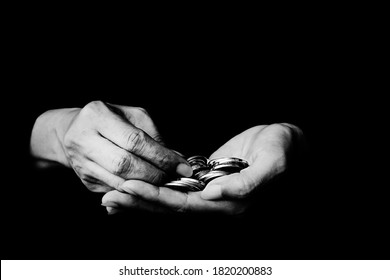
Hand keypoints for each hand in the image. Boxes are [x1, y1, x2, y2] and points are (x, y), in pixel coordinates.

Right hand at [30, 101, 191, 191]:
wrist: (73, 131)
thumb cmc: (111, 120)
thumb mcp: (133, 117)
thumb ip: (154, 136)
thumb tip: (178, 159)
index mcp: (97, 116)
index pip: (134, 140)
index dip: (161, 156)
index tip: (182, 166)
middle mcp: (84, 139)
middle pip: (124, 164)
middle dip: (155, 174)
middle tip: (175, 177)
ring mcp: (81, 163)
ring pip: (119, 182)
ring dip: (148, 187)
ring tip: (167, 184)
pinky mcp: (86, 180)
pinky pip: (116, 191)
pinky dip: (137, 192)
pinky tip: (151, 189)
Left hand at [102, 123, 303, 213]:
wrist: (286, 142)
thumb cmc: (283, 150)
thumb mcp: (273, 162)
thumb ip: (246, 183)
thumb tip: (213, 194)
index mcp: (229, 205)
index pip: (185, 206)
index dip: (156, 198)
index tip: (129, 187)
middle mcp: (216, 205)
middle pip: (170, 208)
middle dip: (139, 203)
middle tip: (109, 197)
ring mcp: (209, 194)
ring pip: (169, 200)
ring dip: (141, 198)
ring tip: (112, 196)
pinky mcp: (205, 181)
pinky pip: (175, 189)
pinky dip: (154, 188)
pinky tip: (136, 187)